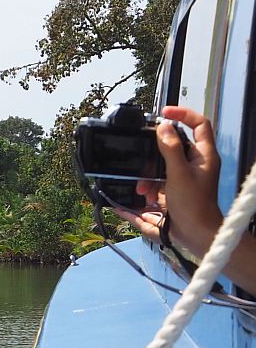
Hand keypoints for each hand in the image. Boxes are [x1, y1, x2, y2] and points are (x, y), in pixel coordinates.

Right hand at [118, 106, 221, 257]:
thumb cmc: (195, 206)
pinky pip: (157, 179)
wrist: (196, 235)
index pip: (200, 124)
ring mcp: (184, 176)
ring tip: (144, 187)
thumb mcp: (178, 174)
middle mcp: (196, 163)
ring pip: (162, 163)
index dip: (183, 113)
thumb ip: (170, 148)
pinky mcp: (174, 188)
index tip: (164, 112)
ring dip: (149, 173)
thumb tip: (163, 126)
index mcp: (204, 156)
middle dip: (155, 151)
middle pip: (174, 143)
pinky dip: (149, 185)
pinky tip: (143, 196)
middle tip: (144, 153)